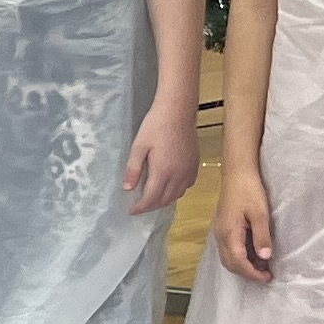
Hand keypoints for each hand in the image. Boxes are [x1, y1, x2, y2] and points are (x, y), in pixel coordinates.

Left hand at [122, 103, 200, 217]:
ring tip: (153, 199)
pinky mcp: (196, 164)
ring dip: (165, 200)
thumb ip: (133, 170)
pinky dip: (178, 191)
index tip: (132, 211)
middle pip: (165, 200)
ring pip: (178, 194)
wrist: (178, 112)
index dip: (141, 207)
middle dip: (152, 206)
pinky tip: (170, 186)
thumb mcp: (138, 147)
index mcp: (163, 171)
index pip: (151, 198)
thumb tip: (128, 188)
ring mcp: (189, 170)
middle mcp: (178, 174)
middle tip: (140, 206)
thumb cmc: (156, 126)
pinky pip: (188, 185)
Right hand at [211, 172, 277, 284]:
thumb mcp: (260, 213)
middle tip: (266, 275)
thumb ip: (262, 236)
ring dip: (244, 265)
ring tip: (262, 266)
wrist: (237, 172)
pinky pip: (229, 248)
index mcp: (229, 233)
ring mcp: (220, 231)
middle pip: (230, 264)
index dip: (252, 273)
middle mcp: (220, 235)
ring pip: (228, 257)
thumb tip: (265, 257)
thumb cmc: (249, 190)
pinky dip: (241, 256)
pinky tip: (254, 252)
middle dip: (247, 273)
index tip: (268, 277)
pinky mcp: (223, 227)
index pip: (238, 262)